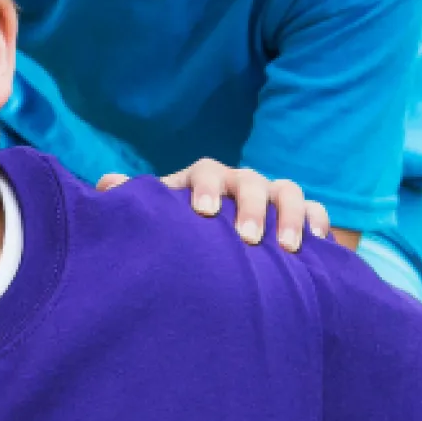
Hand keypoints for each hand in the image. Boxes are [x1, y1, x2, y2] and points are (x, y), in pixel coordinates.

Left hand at [96, 158, 329, 251]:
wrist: (222, 242)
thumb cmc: (184, 228)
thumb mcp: (161, 217)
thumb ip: (136, 203)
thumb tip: (103, 186)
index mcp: (203, 180)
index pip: (204, 172)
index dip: (205, 189)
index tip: (204, 214)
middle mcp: (240, 183)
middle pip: (250, 182)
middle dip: (252, 207)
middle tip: (250, 239)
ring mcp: (273, 196)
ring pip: (287, 193)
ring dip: (288, 216)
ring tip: (287, 248)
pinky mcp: (301, 215)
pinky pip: (315, 211)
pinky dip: (318, 223)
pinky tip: (318, 245)